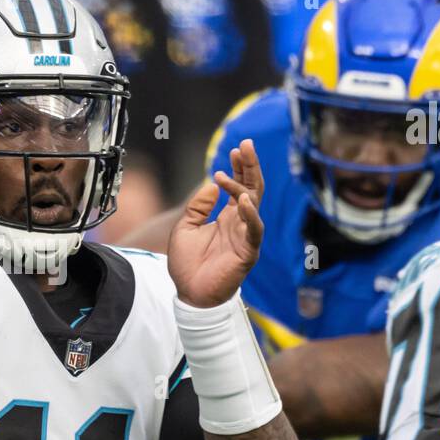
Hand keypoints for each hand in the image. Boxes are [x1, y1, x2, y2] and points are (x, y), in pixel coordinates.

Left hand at [167, 139, 264, 307]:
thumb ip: (197, 206)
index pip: (238, 186)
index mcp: (226, 217)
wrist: (190, 294)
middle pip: (251, 188)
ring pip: (253, 203)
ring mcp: (245, 236)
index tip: (235, 148)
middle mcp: (239, 223)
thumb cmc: (188, 265)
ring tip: (239, 162)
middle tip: (246, 144)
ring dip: (247, 181)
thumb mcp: (185, 227)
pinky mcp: (247, 252)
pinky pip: (253, 230)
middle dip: (250, 166)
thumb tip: (211, 183)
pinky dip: (250, 214)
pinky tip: (242, 198)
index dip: (239, 167)